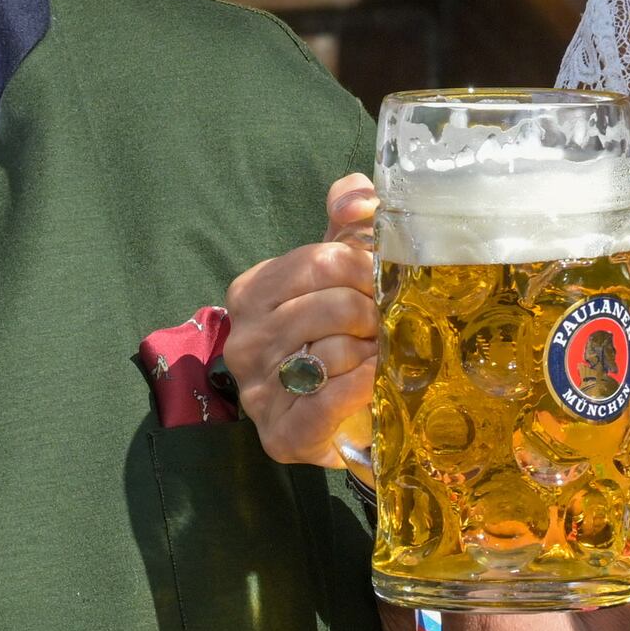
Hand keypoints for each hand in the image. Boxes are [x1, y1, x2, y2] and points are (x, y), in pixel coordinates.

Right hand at [224, 174, 379, 472]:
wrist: (347, 415)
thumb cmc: (343, 333)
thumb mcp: (345, 269)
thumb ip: (352, 220)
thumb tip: (354, 195)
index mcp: (252, 292)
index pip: (318, 262)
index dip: (365, 270)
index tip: (383, 285)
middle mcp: (243, 341)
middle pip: (329, 306)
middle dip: (372, 314)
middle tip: (387, 325)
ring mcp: (256, 392)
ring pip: (332, 353)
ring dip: (372, 352)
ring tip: (382, 354)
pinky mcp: (280, 435)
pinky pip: (329, 401)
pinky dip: (362, 387)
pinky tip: (378, 379)